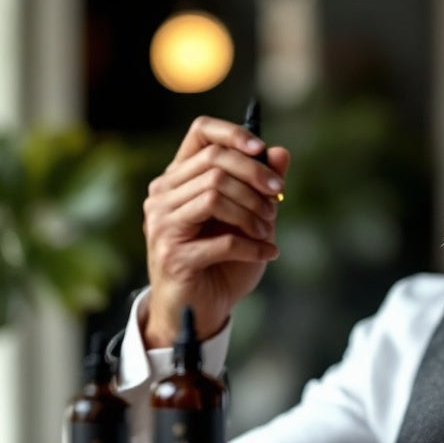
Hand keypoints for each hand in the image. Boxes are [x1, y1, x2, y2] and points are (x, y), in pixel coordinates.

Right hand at [141, 116, 289, 347]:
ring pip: (215, 194)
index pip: (200, 133)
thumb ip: (261, 185)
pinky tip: (268, 252)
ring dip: (252, 212)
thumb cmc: (223, 261)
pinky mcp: (174, 255)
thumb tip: (280, 152)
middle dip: (255, 178)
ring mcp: (163, 225)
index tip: (261, 149)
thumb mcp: (249, 218)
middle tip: (277, 200)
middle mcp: (163, 196)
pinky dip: (253, 246)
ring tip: (268, 230)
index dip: (232, 133)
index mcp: (178, 179)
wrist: (202, 309)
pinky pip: (223, 239)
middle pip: (214, 163)